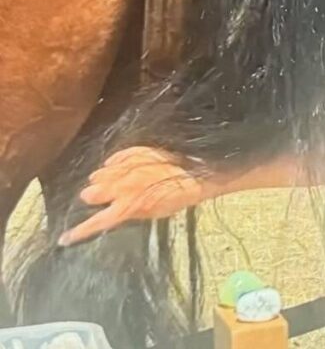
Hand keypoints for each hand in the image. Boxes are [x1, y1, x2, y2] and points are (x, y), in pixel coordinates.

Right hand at [58, 146, 204, 246]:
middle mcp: (121, 188)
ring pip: (99, 174)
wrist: (193, 175)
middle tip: (101, 197)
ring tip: (112, 181)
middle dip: (92, 196)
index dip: (79, 232)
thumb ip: (128, 213)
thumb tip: (111, 213)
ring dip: (102, 180)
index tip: (64, 238)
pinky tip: (117, 167)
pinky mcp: (133, 153)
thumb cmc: (175, 198)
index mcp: (126, 208)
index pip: (96, 222)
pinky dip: (114, 164)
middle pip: (90, 193)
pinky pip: (113, 158)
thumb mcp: (152, 213)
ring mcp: (125, 169)